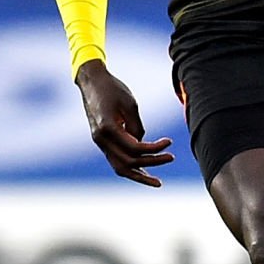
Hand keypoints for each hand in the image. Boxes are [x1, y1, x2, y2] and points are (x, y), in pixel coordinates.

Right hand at [74, 59, 173, 186]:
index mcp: (107, 128)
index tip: (169, 142)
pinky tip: (144, 170)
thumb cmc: (113, 89)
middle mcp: (101, 139)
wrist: (91, 81)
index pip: (135, 148)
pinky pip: (116, 160)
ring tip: (156, 182)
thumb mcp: (130, 104)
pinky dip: (131, 167)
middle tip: (171, 158)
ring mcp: (100, 142)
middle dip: (152, 162)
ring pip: (119, 167)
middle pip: (128, 162)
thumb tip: (143, 144)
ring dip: (139, 175)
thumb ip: (137, 126)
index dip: (154, 148)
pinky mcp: (102, 141)